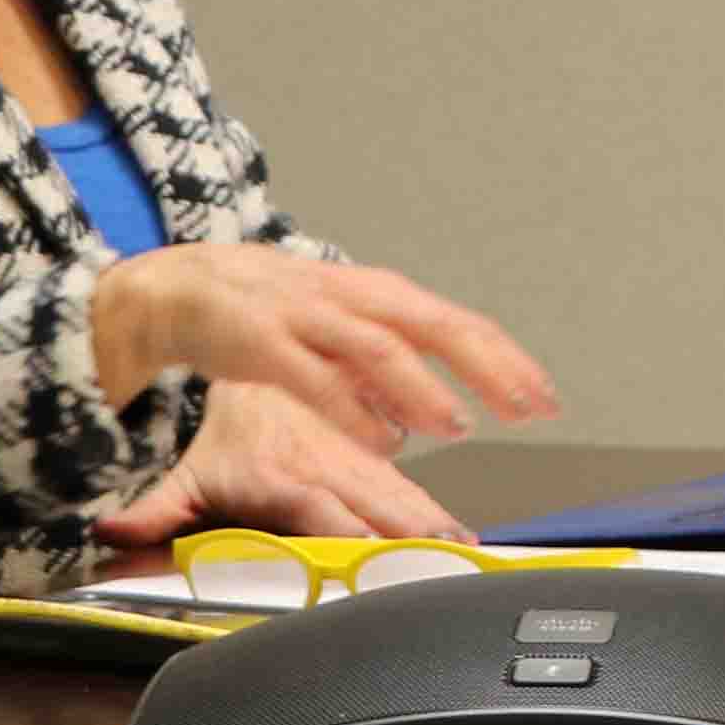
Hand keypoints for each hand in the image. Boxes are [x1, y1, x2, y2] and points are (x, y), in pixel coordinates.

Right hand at [87, 242, 558, 451]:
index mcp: (376, 297)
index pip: (456, 324)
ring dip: (422, 387)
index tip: (545, 398)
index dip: (505, 360)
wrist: (180, 287)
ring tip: (457, 426)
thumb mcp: (339, 330)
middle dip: (487, 367)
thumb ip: (385, 365)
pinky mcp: (262, 340)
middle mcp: (351, 298)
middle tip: (528, 407)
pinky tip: (379, 437)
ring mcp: (307, 315)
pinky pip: (315, 375)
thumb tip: (430, 410)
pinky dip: (351, 407)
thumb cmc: (268, 312)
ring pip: (378, 346)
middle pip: (434, 325)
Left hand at [88, 379, 479, 550]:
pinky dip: (442, 507)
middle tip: (444, 572)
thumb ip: (152, 512)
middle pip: (377, 505)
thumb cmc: (220, 430)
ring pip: (404, 489)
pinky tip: (468, 537)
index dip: (351, 541)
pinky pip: (413, 479)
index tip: (376, 568)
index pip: (320, 513)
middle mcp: (324, 459)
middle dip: (411, 539)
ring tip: (468, 556)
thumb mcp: (182, 474)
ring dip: (438, 523)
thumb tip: (109, 532)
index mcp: (279, 472)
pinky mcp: (372, 451)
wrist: (245, 345)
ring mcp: (353, 453)